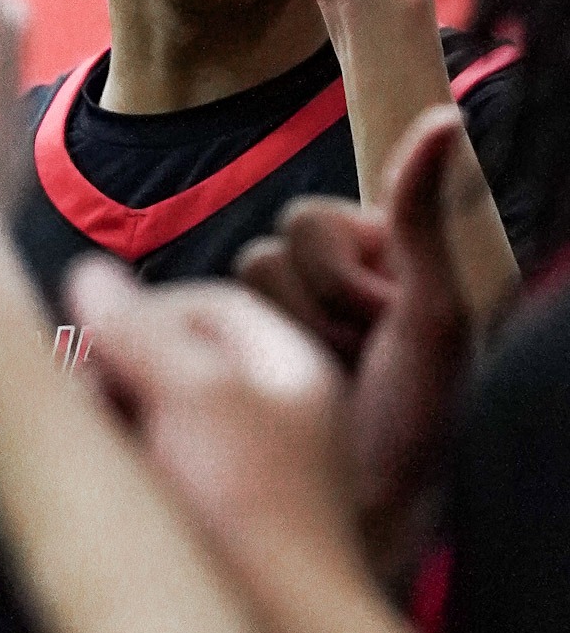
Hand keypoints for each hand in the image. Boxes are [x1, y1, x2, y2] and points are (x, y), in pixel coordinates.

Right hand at [68, 256, 353, 568]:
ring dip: (117, 411)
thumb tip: (89, 278)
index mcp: (291, 370)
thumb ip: (139, 326)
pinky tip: (109, 473)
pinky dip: (122, 456)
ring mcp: (242, 469)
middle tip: (87, 384)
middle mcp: (274, 414)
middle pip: (181, 355)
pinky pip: (153, 460)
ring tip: (96, 432)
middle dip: (124, 362)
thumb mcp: (194, 392)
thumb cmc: (252, 514)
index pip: (213, 301)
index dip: (149, 307)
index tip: (99, 332)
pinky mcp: (211, 518)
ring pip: (160, 408)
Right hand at [236, 107, 475, 575]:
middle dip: (308, 319)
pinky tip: (247, 400)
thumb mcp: (433, 315)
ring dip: (271, 352)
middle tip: (349, 368)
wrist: (370, 517)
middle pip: (261, 256)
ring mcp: (263, 331)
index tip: (382, 327)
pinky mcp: (219, 369)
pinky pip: (184, 332)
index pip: (306, 221)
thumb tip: (449, 115)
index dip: (341, 278)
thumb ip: (422, 214)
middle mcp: (309, 289)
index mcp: (361, 258)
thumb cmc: (416, 423)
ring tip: (312, 394)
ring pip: (224, 296)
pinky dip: (208, 366)